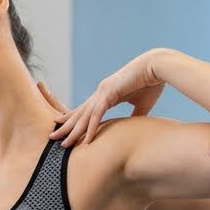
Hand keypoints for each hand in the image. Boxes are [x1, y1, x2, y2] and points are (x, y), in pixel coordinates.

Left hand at [52, 49, 167, 145]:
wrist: (157, 67)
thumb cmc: (151, 82)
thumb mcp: (142, 103)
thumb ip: (135, 114)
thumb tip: (134, 125)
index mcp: (106, 93)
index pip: (86, 109)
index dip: (74, 119)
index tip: (63, 128)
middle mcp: (101, 92)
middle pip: (80, 113)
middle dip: (66, 126)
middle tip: (53, 138)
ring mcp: (104, 91)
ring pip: (85, 115)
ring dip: (73, 130)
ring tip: (63, 143)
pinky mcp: (110, 93)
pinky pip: (97, 114)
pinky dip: (91, 127)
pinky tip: (85, 140)